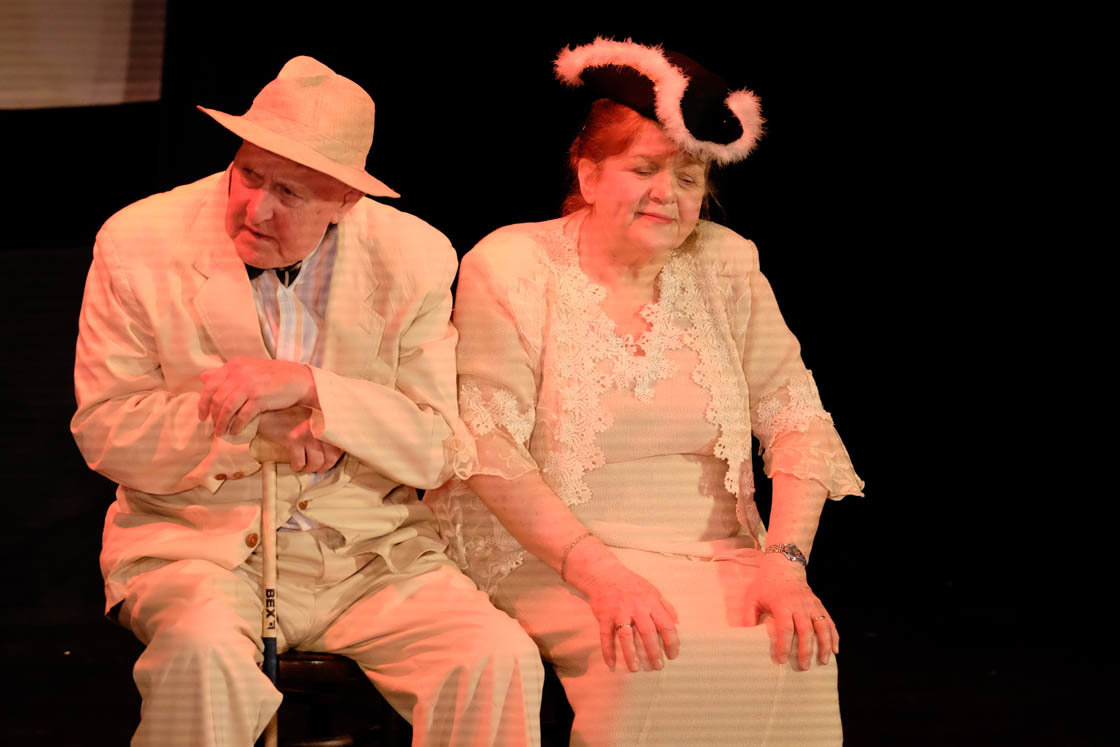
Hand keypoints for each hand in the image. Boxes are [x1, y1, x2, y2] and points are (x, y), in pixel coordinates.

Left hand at [198, 358, 314, 434]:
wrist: (298, 379)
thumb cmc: (273, 375)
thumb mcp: (247, 369)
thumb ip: (226, 374)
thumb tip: (203, 377)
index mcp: (234, 365)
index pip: (210, 386)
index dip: (203, 403)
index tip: (202, 416)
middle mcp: (239, 373)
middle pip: (218, 399)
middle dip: (213, 417)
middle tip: (214, 428)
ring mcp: (250, 385)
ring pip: (227, 408)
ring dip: (222, 423)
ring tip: (222, 433)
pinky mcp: (260, 398)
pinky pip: (243, 415)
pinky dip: (237, 426)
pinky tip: (235, 432)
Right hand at [256, 407, 342, 472]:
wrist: (268, 411)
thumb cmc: (288, 416)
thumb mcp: (309, 420)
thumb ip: (321, 429)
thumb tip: (331, 449)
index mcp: (325, 424)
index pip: (340, 445)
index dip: (336, 457)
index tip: (327, 460)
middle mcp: (319, 429)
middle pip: (331, 458)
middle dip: (323, 467)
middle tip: (315, 468)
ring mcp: (307, 435)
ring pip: (316, 463)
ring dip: (309, 469)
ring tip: (303, 467)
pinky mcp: (293, 440)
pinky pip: (300, 462)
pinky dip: (297, 467)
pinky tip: (294, 465)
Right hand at [567, 544, 679, 671]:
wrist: (604, 574)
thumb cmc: (631, 584)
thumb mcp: (652, 591)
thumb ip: (666, 607)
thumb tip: (677, 624)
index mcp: (651, 602)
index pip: (666, 625)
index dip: (672, 642)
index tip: (673, 655)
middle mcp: (636, 607)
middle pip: (648, 633)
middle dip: (654, 652)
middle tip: (658, 666)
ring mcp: (619, 612)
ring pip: (626, 636)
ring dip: (631, 655)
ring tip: (636, 669)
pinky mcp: (604, 616)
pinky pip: (605, 636)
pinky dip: (607, 651)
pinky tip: (611, 664)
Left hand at [742, 554, 837, 670]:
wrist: (783, 566)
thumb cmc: (765, 585)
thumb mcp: (752, 598)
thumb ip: (749, 617)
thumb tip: (745, 637)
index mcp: (782, 604)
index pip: (785, 628)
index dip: (784, 646)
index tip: (781, 660)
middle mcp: (799, 605)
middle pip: (806, 631)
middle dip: (805, 651)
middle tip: (803, 668)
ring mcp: (812, 605)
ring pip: (822, 627)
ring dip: (825, 645)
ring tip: (822, 662)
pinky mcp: (819, 605)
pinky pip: (829, 622)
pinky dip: (834, 636)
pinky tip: (835, 650)